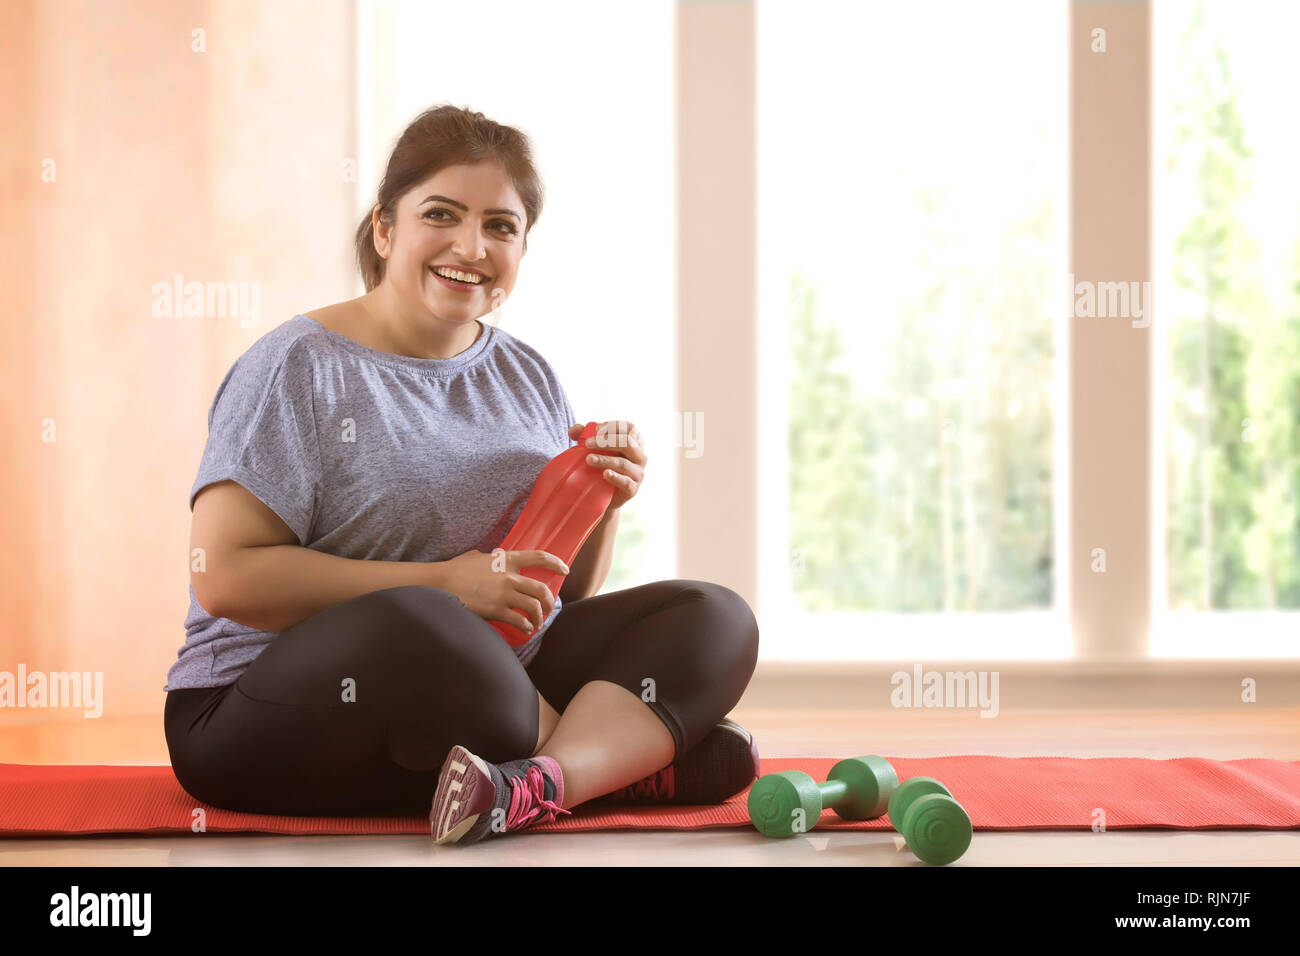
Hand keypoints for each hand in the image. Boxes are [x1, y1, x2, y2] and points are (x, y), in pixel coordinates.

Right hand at [440, 548, 569, 632]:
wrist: (441, 583)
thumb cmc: (457, 569)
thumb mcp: (478, 556)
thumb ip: (493, 557)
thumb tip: (496, 557)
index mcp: (507, 559)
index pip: (539, 557)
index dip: (556, 563)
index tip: (565, 571)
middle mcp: (509, 576)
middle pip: (541, 589)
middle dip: (549, 601)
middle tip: (548, 608)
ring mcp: (503, 594)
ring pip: (534, 607)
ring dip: (539, 617)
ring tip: (536, 623)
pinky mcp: (495, 610)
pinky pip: (519, 620)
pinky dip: (526, 626)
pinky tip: (525, 629)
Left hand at [569, 420, 645, 512]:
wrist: (603, 494)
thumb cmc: (602, 465)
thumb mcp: (594, 448)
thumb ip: (583, 436)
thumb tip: (573, 431)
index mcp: (634, 442)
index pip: (630, 428)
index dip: (615, 426)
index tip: (597, 429)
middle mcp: (640, 456)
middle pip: (627, 443)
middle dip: (606, 441)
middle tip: (587, 443)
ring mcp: (638, 474)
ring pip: (623, 463)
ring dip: (605, 459)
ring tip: (589, 459)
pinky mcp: (633, 489)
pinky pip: (626, 482)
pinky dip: (615, 477)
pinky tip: (605, 474)